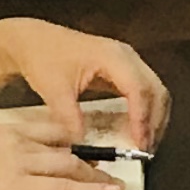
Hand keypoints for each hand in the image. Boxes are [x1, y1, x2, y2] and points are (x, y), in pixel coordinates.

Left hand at [0, 17, 169, 149]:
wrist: (33, 40)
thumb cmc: (43, 57)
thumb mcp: (53, 89)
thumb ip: (68, 117)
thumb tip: (82, 145)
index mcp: (112, 56)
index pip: (138, 89)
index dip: (142, 118)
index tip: (139, 143)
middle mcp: (126, 56)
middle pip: (156, 91)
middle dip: (154, 122)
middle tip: (145, 149)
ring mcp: (128, 61)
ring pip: (155, 92)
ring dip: (154, 119)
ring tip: (144, 143)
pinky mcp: (124, 69)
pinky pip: (146, 91)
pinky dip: (146, 112)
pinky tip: (137, 129)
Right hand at [0, 119, 119, 189]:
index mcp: (1, 131)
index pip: (47, 132)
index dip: (70, 144)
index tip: (82, 152)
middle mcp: (15, 141)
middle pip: (64, 150)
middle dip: (88, 164)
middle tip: (106, 173)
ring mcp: (19, 163)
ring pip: (69, 167)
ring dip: (95, 179)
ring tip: (114, 188)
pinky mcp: (17, 187)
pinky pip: (62, 189)